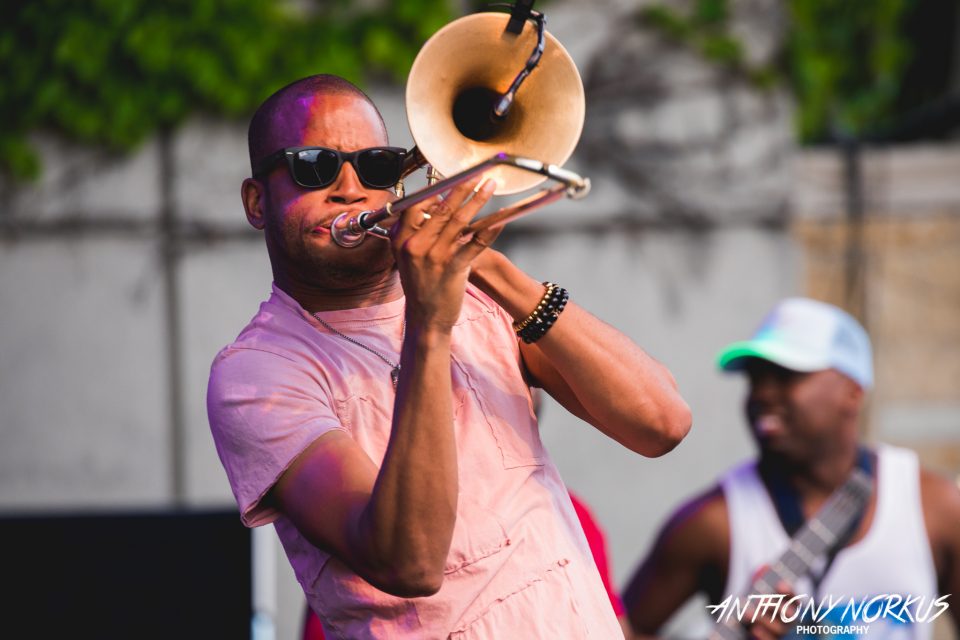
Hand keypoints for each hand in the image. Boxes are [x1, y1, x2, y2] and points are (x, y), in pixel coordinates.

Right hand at [390, 176, 500, 330]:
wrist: (425, 318)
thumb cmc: (420, 286)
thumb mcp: (406, 256)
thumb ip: (413, 232)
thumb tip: (428, 207)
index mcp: (402, 239)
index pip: (417, 204)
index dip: (435, 190)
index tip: (449, 178)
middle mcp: (416, 245)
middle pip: (442, 208)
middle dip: (462, 187)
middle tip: (476, 173)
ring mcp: (435, 256)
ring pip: (459, 220)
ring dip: (478, 200)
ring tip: (490, 186)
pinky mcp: (453, 268)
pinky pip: (475, 243)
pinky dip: (490, 230)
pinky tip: (501, 219)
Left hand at [743, 580, 797, 639]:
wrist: (749, 621)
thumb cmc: (759, 601)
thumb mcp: (759, 588)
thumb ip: (762, 578)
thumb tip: (765, 566)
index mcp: (789, 602)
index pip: (793, 595)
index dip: (788, 590)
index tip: (779, 585)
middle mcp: (790, 618)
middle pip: (789, 614)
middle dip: (776, 606)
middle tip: (761, 600)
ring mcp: (783, 631)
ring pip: (780, 628)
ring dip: (764, 620)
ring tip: (747, 612)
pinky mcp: (775, 639)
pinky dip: (764, 636)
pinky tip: (754, 629)